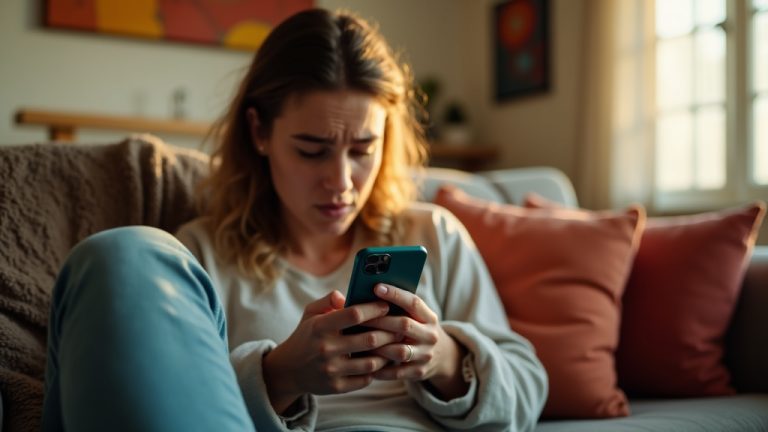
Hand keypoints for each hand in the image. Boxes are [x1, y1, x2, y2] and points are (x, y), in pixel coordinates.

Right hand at [262, 290, 401, 413]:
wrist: (288, 370)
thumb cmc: (306, 336)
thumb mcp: (310, 313)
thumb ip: (328, 300)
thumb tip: (348, 296)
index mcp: (320, 327)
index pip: (354, 314)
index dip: (374, 309)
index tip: (386, 306)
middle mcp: (326, 349)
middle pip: (369, 339)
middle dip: (389, 332)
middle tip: (400, 327)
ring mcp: (331, 370)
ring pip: (371, 362)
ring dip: (387, 353)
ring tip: (395, 345)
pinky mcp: (336, 387)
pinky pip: (365, 379)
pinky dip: (376, 371)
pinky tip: (382, 362)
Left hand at [363, 284, 468, 399]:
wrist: (441, 356)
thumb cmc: (416, 329)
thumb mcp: (415, 316)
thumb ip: (394, 306)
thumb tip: (363, 293)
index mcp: (429, 317)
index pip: (413, 302)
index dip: (395, 294)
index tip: (376, 287)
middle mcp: (430, 335)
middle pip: (404, 325)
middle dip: (380, 321)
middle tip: (358, 319)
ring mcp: (426, 354)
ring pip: (400, 351)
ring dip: (378, 347)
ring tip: (359, 342)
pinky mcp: (419, 372)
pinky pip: (397, 372)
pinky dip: (380, 369)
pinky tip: (364, 363)